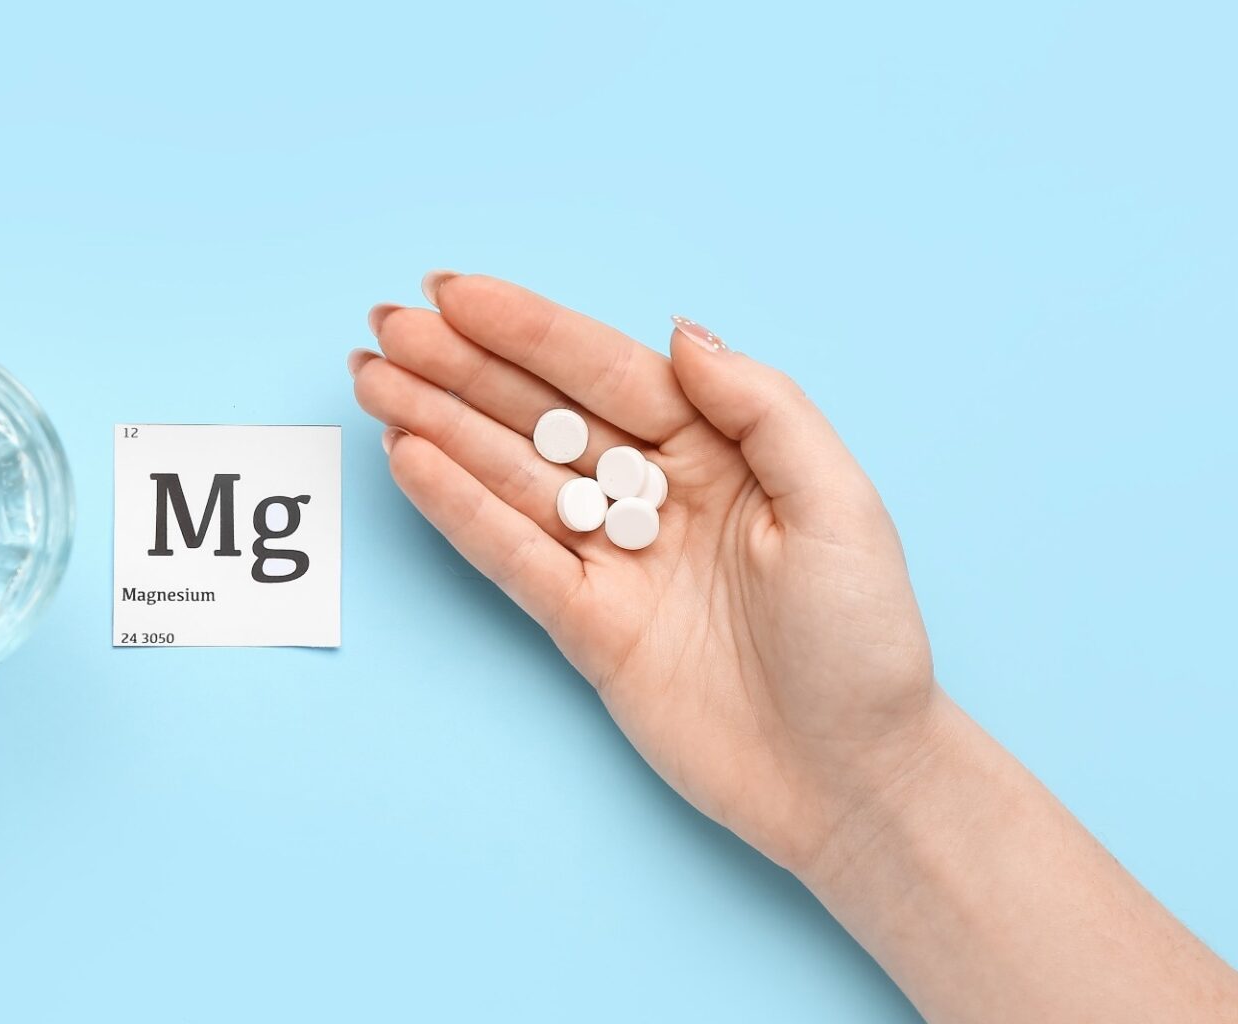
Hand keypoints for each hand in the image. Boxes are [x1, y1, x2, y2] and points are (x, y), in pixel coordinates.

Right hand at [350, 272, 937, 871]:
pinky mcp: (584, 625)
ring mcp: (614, 559)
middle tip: (383, 328)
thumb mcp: (842, 505)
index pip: (607, 372)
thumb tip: (679, 333)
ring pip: (511, 475)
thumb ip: (763, 409)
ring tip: (372, 380)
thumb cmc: (866, 643)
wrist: (851, 779)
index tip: (454, 295)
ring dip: (439, 425)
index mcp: (719, 451)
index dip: (528, 330)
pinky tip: (409, 459)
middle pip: (541, 414)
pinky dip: (458, 509)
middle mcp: (657, 494)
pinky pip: (510, 555)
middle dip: (461, 368)